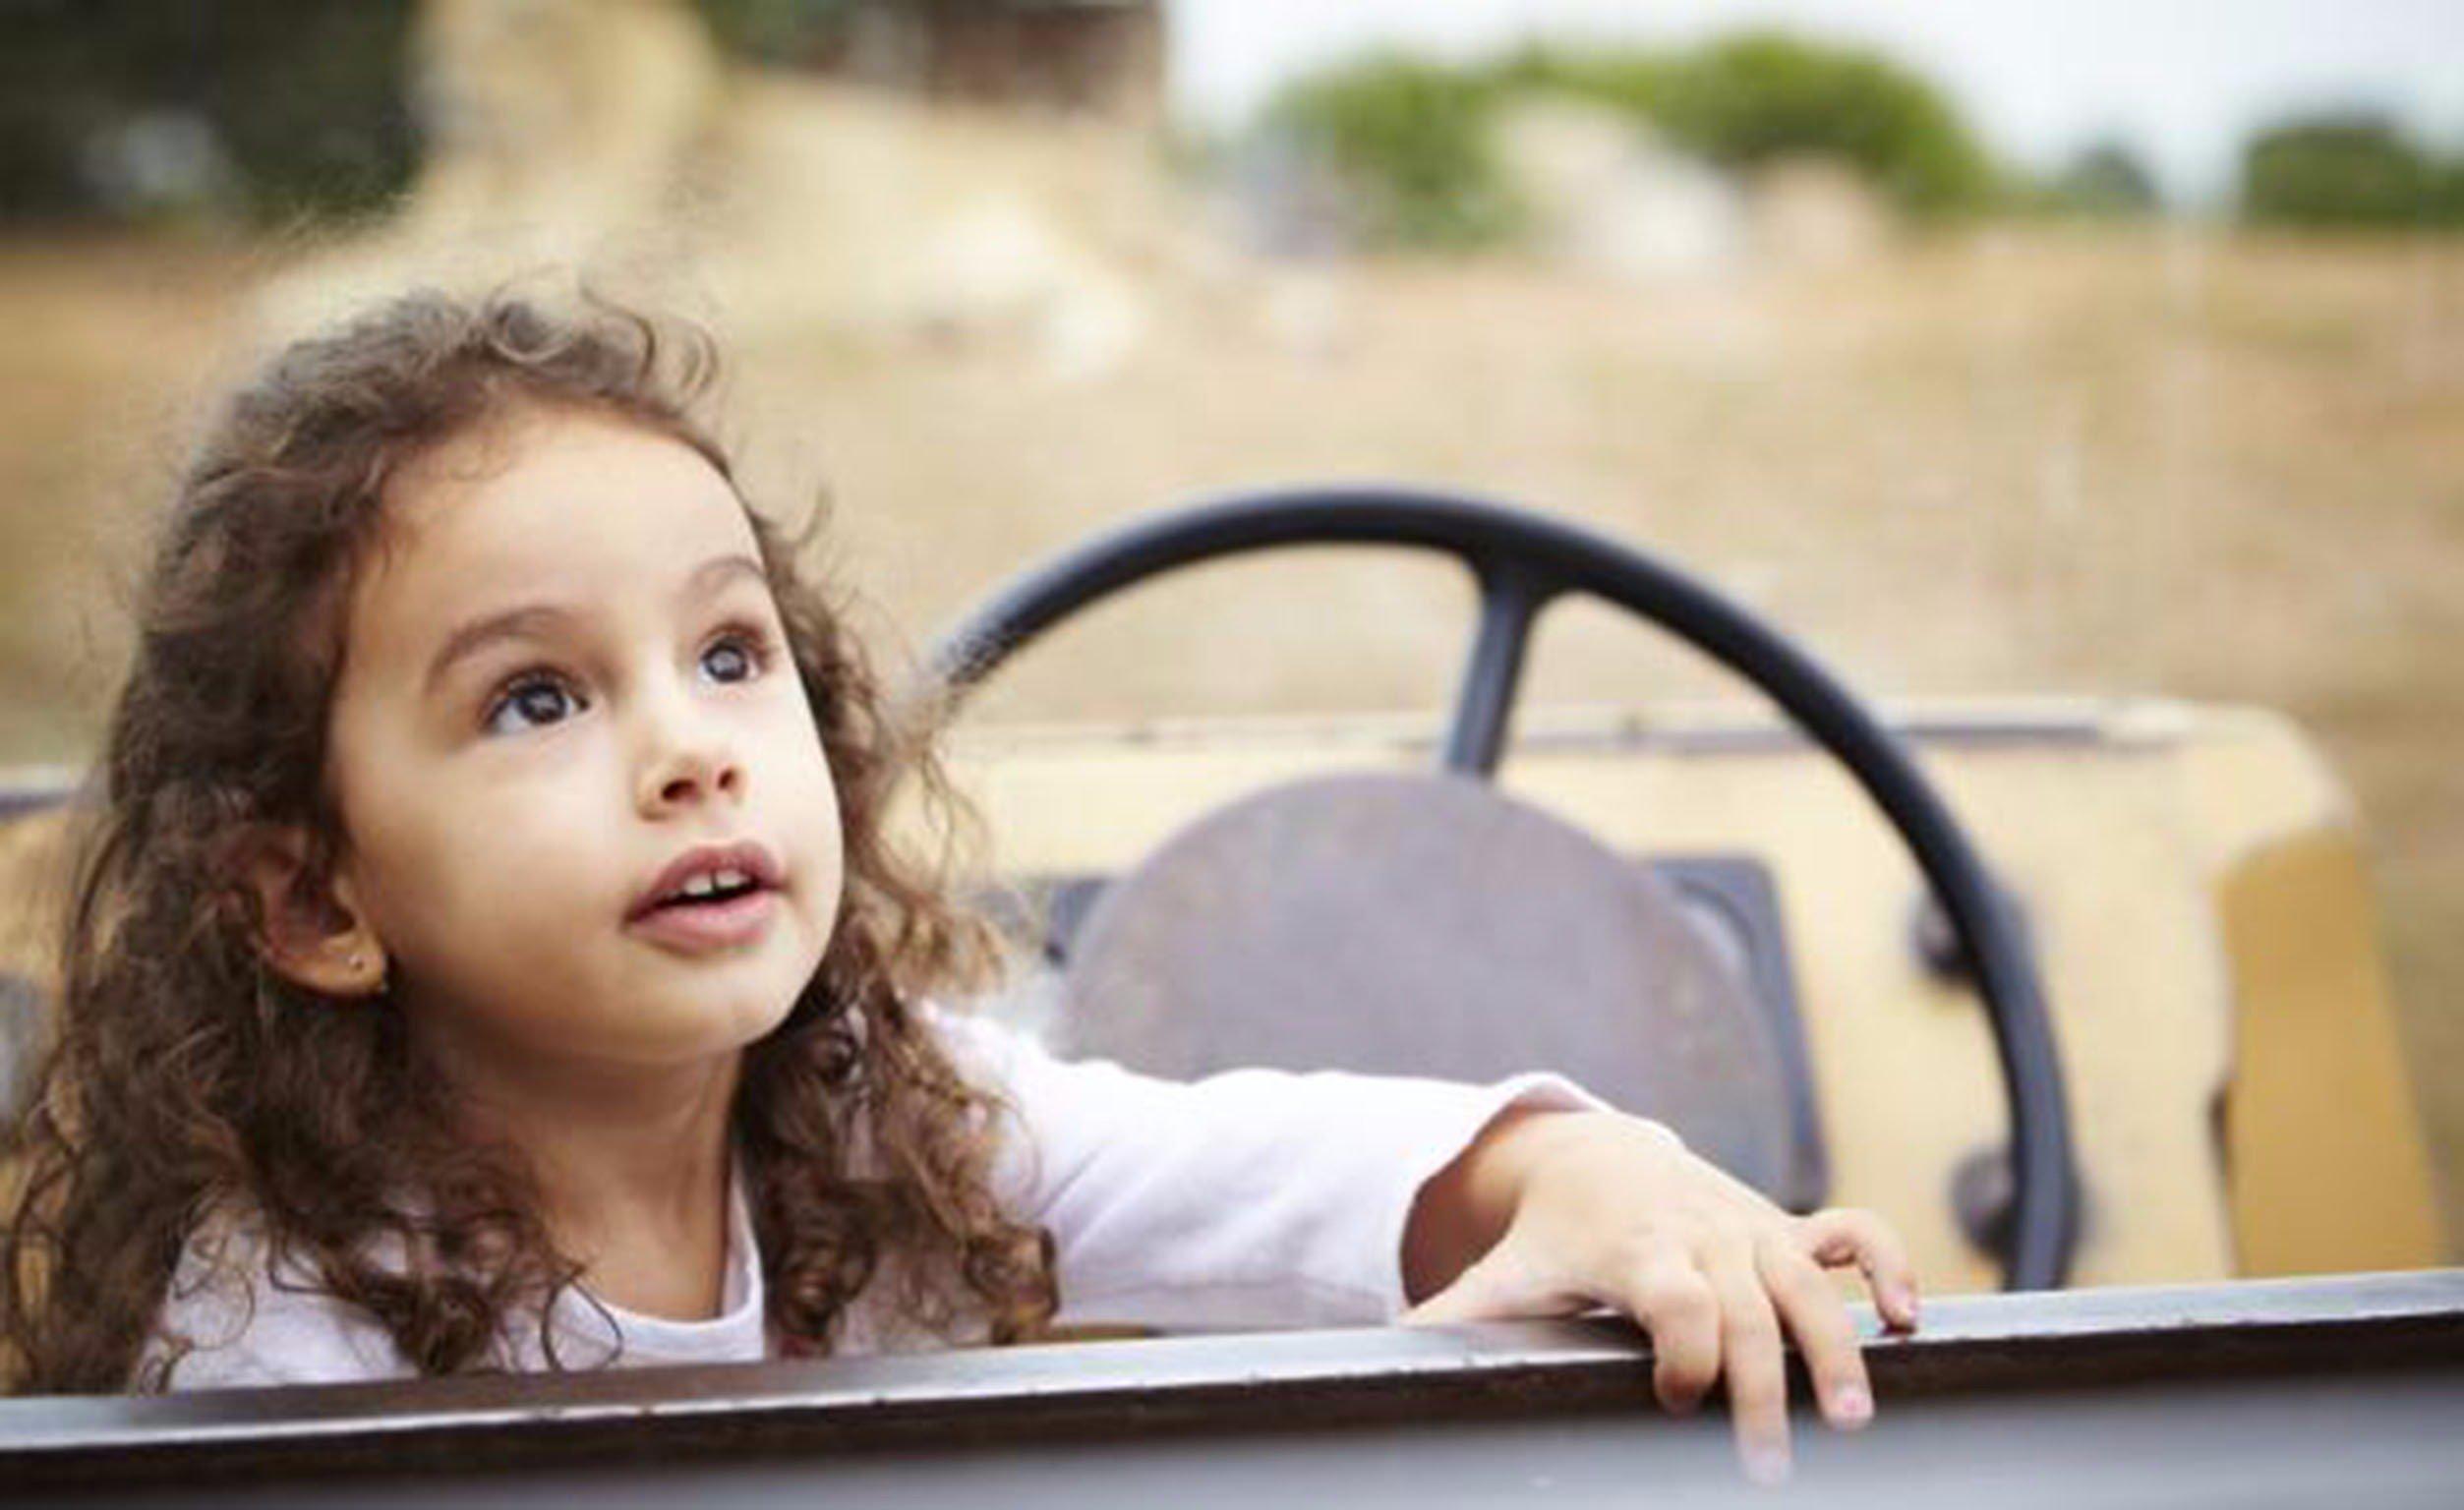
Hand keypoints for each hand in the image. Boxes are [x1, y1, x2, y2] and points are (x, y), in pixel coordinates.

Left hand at [1400, 1109, 1920, 1486]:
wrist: (1594, 1155)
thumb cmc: (1549, 1240)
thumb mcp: (1503, 1278)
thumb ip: (1456, 1329)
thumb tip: (1389, 1369)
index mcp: (1634, 1252)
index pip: (1674, 1299)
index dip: (1683, 1352)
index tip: (1672, 1400)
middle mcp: (1702, 1236)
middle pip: (1749, 1310)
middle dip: (1766, 1386)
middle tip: (1773, 1464)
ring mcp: (1751, 1228)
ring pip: (1813, 1282)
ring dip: (1841, 1347)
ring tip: (1857, 1418)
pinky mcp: (1786, 1227)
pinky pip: (1855, 1232)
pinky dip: (1888, 1266)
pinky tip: (1909, 1322)